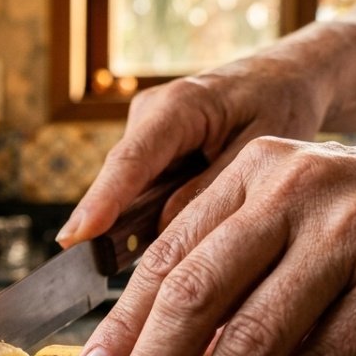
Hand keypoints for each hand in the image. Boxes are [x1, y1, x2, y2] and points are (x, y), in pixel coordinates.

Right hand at [56, 55, 329, 247]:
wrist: (278, 79)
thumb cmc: (277, 105)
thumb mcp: (262, 146)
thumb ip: (216, 188)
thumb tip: (166, 230)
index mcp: (180, 105)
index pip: (132, 159)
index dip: (102, 201)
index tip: (77, 237)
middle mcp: (150, 115)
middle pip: (122, 182)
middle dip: (114, 228)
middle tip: (106, 276)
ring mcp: (144, 132)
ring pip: (131, 192)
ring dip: (142, 226)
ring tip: (166, 262)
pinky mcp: (149, 151)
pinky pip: (143, 193)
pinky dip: (155, 218)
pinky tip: (179, 240)